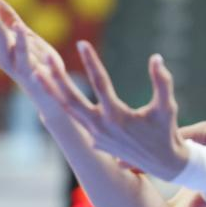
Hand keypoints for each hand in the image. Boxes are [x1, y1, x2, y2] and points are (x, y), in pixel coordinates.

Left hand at [40, 40, 189, 181]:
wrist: (163, 163)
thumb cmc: (166, 131)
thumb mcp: (167, 106)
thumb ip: (162, 81)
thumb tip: (156, 57)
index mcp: (117, 116)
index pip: (100, 83)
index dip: (91, 62)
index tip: (81, 43)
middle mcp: (101, 128)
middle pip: (72, 100)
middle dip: (57, 78)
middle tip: (45, 58)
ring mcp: (95, 137)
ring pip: (68, 111)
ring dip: (52, 92)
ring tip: (38, 73)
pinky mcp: (95, 142)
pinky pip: (75, 120)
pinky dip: (63, 105)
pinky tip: (54, 92)